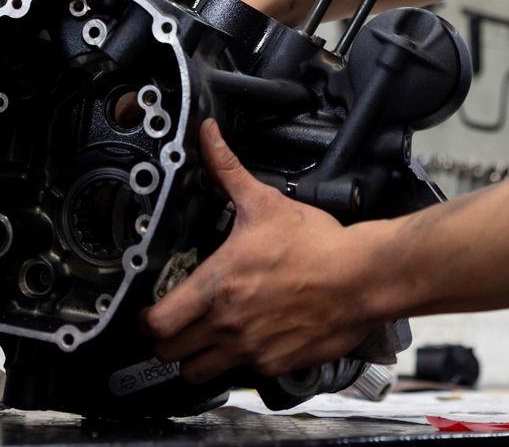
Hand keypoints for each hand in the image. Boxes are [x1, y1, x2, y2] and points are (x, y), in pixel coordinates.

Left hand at [142, 119, 383, 382]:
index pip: (157, 321)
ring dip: (195, 360)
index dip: (146, 319)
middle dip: (166, 341)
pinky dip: (237, 364)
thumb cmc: (316, 244)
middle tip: (173, 327)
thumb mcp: (264, 202)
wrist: (362, 278)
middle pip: (170, 353)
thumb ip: (227, 170)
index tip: (150, 312)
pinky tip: (245, 341)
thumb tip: (208, 135)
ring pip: (199, 372)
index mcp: (217, 284)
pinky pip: (241, 374)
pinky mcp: (275, 365)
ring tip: (204, 340)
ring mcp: (250, 349)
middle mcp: (227, 323)